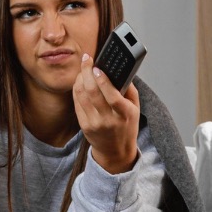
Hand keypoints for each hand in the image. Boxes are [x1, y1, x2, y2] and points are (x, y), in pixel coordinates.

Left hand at [73, 53, 140, 173]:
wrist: (115, 151)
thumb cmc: (126, 126)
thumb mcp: (135, 109)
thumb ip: (129, 90)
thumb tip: (118, 70)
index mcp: (125, 114)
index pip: (112, 96)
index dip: (103, 80)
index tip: (98, 67)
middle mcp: (108, 120)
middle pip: (92, 92)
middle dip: (87, 72)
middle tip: (87, 60)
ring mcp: (94, 124)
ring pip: (81, 95)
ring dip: (80, 78)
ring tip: (83, 69)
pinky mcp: (84, 126)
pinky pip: (77, 103)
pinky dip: (77, 89)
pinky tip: (80, 81)